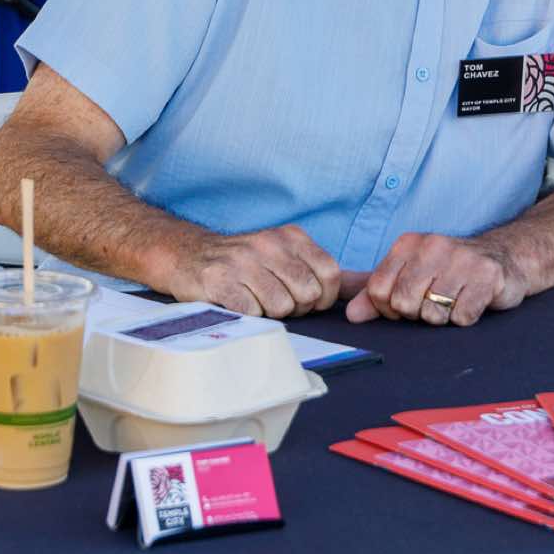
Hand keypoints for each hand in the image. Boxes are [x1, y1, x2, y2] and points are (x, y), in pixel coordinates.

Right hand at [158, 224, 340, 318]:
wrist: (187, 256)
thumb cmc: (244, 263)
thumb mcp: (287, 257)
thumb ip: (326, 272)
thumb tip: (367, 286)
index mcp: (291, 237)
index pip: (330, 274)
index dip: (322, 297)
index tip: (304, 299)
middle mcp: (269, 244)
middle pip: (308, 294)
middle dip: (296, 307)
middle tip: (274, 300)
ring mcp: (243, 261)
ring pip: (282, 307)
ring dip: (269, 313)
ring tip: (254, 300)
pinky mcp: (219, 281)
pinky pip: (252, 313)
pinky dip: (248, 317)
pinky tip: (237, 304)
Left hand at [344, 233, 528, 326]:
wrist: (503, 256)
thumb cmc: (449, 271)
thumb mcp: (409, 275)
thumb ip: (376, 293)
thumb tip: (351, 315)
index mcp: (407, 244)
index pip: (377, 290)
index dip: (389, 308)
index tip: (406, 303)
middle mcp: (433, 246)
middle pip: (404, 304)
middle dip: (417, 313)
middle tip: (434, 301)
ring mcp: (462, 260)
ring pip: (433, 315)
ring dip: (443, 317)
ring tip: (454, 299)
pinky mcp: (488, 277)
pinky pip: (462, 317)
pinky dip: (465, 318)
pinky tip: (472, 301)